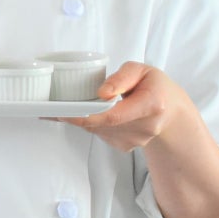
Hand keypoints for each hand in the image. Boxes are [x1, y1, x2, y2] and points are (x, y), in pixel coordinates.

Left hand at [58, 62, 201, 152]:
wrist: (170, 114)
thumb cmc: (155, 87)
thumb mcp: (142, 71)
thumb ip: (122, 77)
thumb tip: (101, 92)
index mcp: (151, 106)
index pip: (112, 115)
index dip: (84, 114)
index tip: (61, 110)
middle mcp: (143, 128)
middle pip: (99, 124)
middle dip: (72, 115)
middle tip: (48, 106)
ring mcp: (134, 141)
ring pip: (96, 129)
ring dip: (78, 118)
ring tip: (65, 105)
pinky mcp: (124, 146)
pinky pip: (98, 133)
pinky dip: (88, 122)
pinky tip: (87, 112)